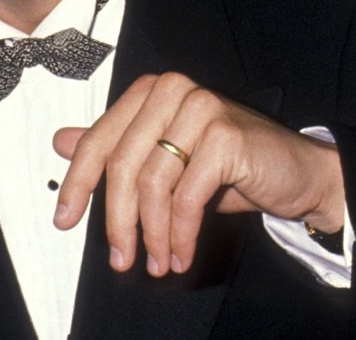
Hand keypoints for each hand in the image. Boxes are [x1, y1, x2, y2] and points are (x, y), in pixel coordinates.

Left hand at [52, 73, 343, 277]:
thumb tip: (60, 141)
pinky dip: (181, 234)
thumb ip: (117, 148)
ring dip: (153, 235)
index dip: (78, 183)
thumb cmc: (229, 166)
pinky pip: (187, 196)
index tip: (65, 219)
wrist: (296, 172)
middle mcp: (172, 90)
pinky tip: (183, 256)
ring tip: (159, 264)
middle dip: (117, 220)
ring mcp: (200, 107)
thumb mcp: (166, 159)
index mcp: (150, 91)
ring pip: (152, 183)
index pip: (99, 139)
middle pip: (122, 164)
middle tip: (120, 260)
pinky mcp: (225, 134)